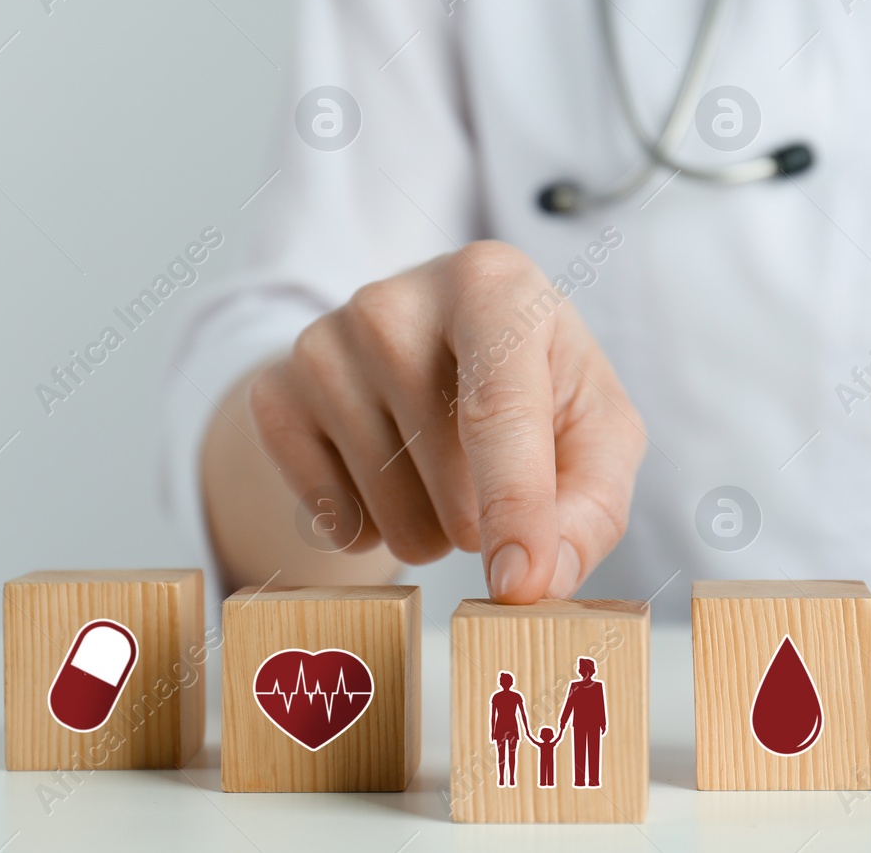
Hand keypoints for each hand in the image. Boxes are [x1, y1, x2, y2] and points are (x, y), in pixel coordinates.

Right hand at [248, 241, 645, 601]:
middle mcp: (394, 302)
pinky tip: (386, 477)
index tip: (519, 586)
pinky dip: (372, 529)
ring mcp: (322, 345)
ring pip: (391, 513)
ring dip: (432, 529)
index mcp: (491, 284)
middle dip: (485, 518)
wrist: (434, 352)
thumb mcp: (596, 427)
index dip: (515, 505)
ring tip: (440, 472)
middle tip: (488, 473)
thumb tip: (542, 581)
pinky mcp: (274, 395)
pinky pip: (332, 521)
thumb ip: (593, 505)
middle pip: (451, 480)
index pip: (499, 410)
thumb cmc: (536, 388)